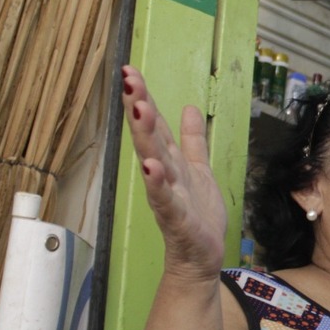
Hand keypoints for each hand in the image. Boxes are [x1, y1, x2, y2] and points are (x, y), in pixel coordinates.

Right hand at [121, 65, 227, 280]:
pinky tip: (151, 166)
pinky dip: (158, 183)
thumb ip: (193, 141)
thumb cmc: (198, 215)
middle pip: (149, 136)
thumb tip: (189, 108)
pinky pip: (165, 198)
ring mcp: (167, 195)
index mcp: (170, 161)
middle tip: (128, 80)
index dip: (142, 97)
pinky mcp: (177, 218)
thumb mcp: (199, 169)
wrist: (200, 258)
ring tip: (139, 110)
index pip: (154, 124)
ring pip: (154, 161)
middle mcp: (163, 174)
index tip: (130, 70)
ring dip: (146, 137)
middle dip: (138, 108)